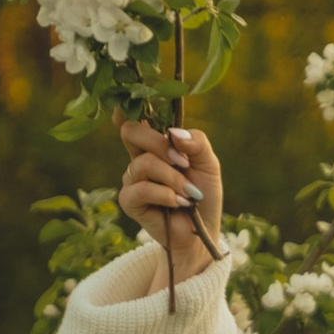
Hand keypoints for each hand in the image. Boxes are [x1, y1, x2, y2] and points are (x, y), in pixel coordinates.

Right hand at [115, 116, 224, 280]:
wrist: (203, 231)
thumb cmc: (204, 195)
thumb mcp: (208, 163)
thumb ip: (196, 143)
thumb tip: (173, 133)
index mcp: (156, 143)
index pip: (135, 119)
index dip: (126, 107)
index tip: (124, 102)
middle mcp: (140, 157)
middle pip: (131, 131)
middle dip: (159, 144)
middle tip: (184, 162)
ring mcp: (132, 179)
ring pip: (143, 163)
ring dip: (172, 178)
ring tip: (190, 194)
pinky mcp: (129, 201)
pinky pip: (141, 189)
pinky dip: (165, 195)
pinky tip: (180, 204)